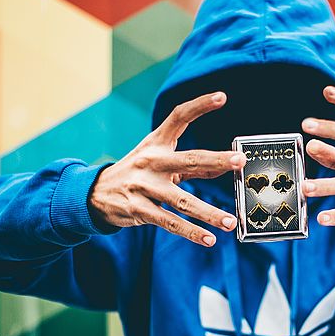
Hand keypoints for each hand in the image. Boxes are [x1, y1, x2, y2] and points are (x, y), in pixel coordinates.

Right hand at [89, 92, 244, 246]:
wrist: (95, 193)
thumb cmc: (137, 173)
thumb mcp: (159, 160)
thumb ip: (192, 165)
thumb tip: (225, 167)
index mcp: (156, 143)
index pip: (178, 117)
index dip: (200, 105)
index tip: (222, 96)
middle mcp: (151, 161)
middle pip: (188, 159)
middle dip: (216, 160)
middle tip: (239, 161)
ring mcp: (144, 186)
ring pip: (182, 200)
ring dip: (208, 212)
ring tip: (230, 221)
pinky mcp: (139, 210)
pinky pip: (170, 223)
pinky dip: (191, 232)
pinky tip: (209, 239)